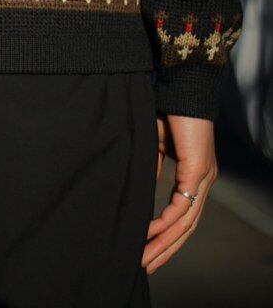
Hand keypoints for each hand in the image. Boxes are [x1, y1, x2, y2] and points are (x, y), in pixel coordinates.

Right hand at [142, 113, 216, 272]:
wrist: (182, 87)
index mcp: (196, 174)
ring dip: (166, 242)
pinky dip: (167, 221)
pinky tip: (152, 231)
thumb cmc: (170, 110)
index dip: (167, 234)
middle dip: (167, 248)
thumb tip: (147, 185)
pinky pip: (183, 205)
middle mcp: (204, 180)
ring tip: (147, 257)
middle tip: (148, 265)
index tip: (147, 247)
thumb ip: (155, 166)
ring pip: (187, 222)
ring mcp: (204, 177)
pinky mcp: (199, 170)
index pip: (184, 214)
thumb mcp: (158, 143)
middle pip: (188, 226)